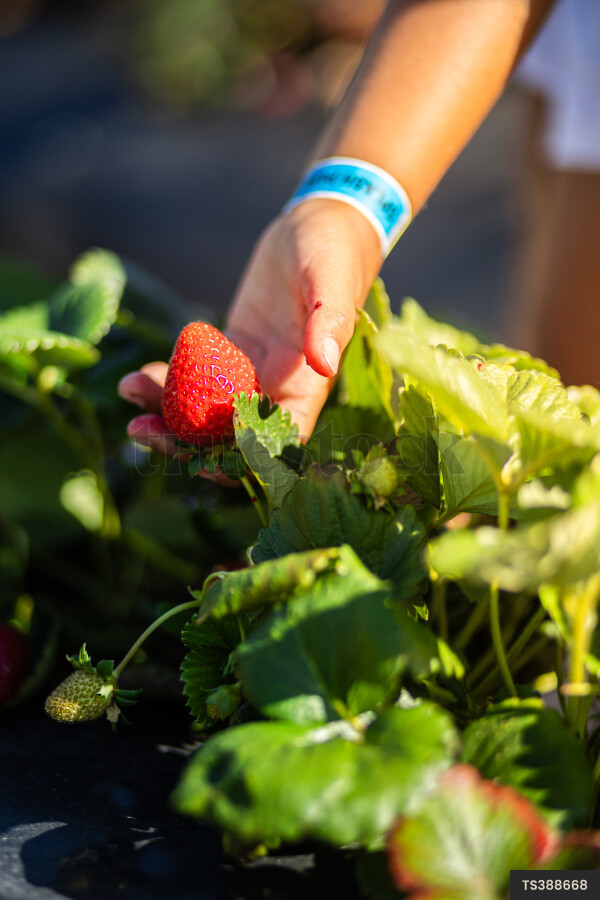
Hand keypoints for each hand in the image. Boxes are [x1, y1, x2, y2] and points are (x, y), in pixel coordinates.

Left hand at [119, 197, 381, 452]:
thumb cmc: (333, 252)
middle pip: (229, 438)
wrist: (320, 224)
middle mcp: (277, 389)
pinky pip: (195, 379)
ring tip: (129, 392)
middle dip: (185, 442)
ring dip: (166, 415)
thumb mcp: (331, 281)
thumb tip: (325, 364)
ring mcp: (250, 372)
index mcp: (306, 387)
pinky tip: (138, 375)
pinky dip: (167, 382)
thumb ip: (328, 322)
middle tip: (140, 432)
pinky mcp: (230, 351)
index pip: (277, 443)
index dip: (241, 461)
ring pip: (206, 412)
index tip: (201, 461)